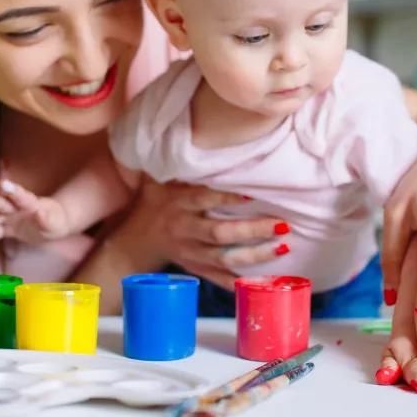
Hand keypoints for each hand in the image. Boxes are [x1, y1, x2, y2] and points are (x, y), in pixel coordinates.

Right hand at [0, 179, 70, 254]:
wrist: (52, 225)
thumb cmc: (56, 221)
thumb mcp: (55, 222)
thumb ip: (47, 219)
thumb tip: (40, 213)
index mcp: (30, 202)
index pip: (22, 196)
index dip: (13, 190)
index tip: (3, 184)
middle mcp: (16, 207)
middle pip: (1, 202)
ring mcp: (9, 217)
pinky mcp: (7, 228)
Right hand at [107, 175, 290, 288]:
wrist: (135, 240)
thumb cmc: (154, 201)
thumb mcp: (157, 179)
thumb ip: (176, 164)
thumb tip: (194, 133)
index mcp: (177, 204)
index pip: (204, 199)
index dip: (227, 198)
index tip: (254, 194)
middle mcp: (184, 230)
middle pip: (220, 233)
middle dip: (252, 231)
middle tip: (281, 225)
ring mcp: (190, 253)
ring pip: (224, 258)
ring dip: (255, 255)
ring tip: (282, 248)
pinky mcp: (195, 269)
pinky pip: (219, 279)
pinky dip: (239, 283)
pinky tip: (264, 282)